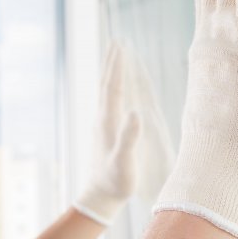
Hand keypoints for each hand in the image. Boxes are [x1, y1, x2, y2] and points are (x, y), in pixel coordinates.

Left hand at [74, 44, 140, 224]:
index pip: (113, 87)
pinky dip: (115, 88)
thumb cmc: (116, 181)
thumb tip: (137, 110)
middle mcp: (102, 119)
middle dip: (112, 63)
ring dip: (112, 73)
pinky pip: (110, 102)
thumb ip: (130, 137)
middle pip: (106, 85)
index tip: (121, 46)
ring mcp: (103, 125)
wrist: (101, 197)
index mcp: (107, 122)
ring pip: (106, 92)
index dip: (117, 67)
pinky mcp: (107, 132)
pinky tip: (119, 89)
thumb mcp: (125, 161)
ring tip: (117, 58)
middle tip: (117, 42)